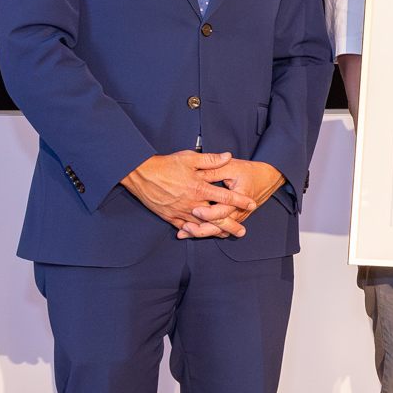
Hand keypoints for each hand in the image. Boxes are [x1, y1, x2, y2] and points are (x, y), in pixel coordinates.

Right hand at [123, 152, 244, 228]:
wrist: (141, 175)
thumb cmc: (165, 165)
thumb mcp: (189, 158)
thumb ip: (210, 159)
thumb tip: (228, 156)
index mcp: (199, 188)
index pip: (225, 196)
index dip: (240, 201)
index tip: (251, 204)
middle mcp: (193, 202)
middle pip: (216, 217)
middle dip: (231, 225)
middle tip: (242, 231)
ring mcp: (181, 212)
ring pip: (202, 225)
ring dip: (215, 231)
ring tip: (226, 235)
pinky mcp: (170, 216)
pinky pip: (185, 228)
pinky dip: (194, 233)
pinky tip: (202, 235)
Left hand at [178, 157, 286, 238]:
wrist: (268, 178)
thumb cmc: (250, 171)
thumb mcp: (232, 166)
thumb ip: (214, 169)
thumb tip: (196, 173)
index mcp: (240, 197)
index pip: (223, 210)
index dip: (209, 212)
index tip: (195, 210)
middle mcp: (239, 211)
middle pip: (219, 226)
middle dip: (201, 228)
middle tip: (185, 227)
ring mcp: (237, 217)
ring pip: (218, 230)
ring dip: (201, 232)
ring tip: (184, 232)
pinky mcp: (234, 219)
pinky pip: (219, 229)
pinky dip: (204, 231)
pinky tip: (189, 232)